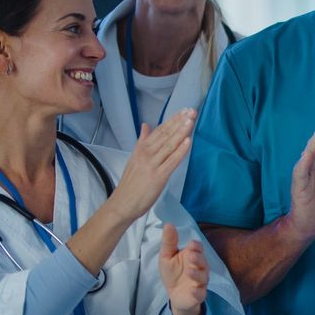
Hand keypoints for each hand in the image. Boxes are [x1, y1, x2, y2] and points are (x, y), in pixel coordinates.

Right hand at [108, 108, 196, 223]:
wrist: (122, 203)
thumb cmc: (131, 184)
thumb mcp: (134, 158)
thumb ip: (142, 142)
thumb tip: (146, 126)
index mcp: (141, 149)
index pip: (159, 131)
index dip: (172, 120)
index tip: (183, 110)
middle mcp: (146, 154)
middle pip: (165, 135)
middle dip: (179, 122)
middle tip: (191, 110)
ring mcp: (152, 164)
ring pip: (169, 145)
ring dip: (181, 132)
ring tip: (191, 120)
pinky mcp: (158, 176)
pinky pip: (171, 161)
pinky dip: (180, 151)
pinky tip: (188, 141)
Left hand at [159, 222, 209, 314]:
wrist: (175, 295)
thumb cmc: (173, 273)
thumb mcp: (167, 256)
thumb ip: (169, 242)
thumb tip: (169, 224)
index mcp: (193, 256)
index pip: (198, 248)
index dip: (196, 247)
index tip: (191, 245)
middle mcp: (200, 268)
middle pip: (203, 262)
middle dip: (198, 258)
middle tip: (191, 256)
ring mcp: (200, 282)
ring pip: (203, 277)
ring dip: (197, 274)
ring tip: (189, 271)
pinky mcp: (198, 295)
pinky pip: (200, 293)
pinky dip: (198, 292)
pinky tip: (193, 290)